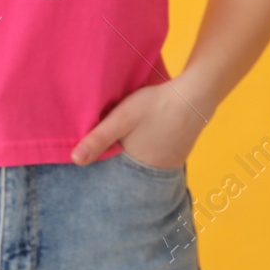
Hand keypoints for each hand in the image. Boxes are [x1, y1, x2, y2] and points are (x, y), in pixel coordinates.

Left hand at [70, 79, 213, 168]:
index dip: (102, 165)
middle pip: (126, 170)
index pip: (112, 174)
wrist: (195, 95)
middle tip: (110, 143)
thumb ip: (99, 138)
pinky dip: (147, 150)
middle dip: (116, 160)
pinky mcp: (177, 155)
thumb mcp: (122, 118)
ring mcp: (168, 165)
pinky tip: (145, 135)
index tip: (90, 158)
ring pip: (141, 164)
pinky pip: (156, 157)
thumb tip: (74, 160)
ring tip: (125, 140)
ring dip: (132, 155)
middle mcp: (153, 173)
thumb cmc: (156, 105)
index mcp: (136, 168)